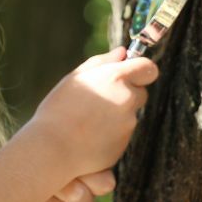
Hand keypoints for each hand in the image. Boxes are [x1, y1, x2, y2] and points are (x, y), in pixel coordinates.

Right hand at [26, 47, 159, 176]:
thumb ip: (102, 62)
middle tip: (101, 100)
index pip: (148, 68)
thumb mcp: (76, 78)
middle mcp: (127, 99)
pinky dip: (112, 132)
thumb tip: (122, 52)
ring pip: (130, 114)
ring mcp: (128, 123)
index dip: (141, 70)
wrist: (53, 149)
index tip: (130, 73)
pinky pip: (123, 133)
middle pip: (140, 92)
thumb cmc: (59, 109)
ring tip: (88, 121)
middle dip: (127, 94)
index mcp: (116, 78)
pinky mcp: (125, 143)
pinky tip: (90, 136)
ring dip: (116, 115)